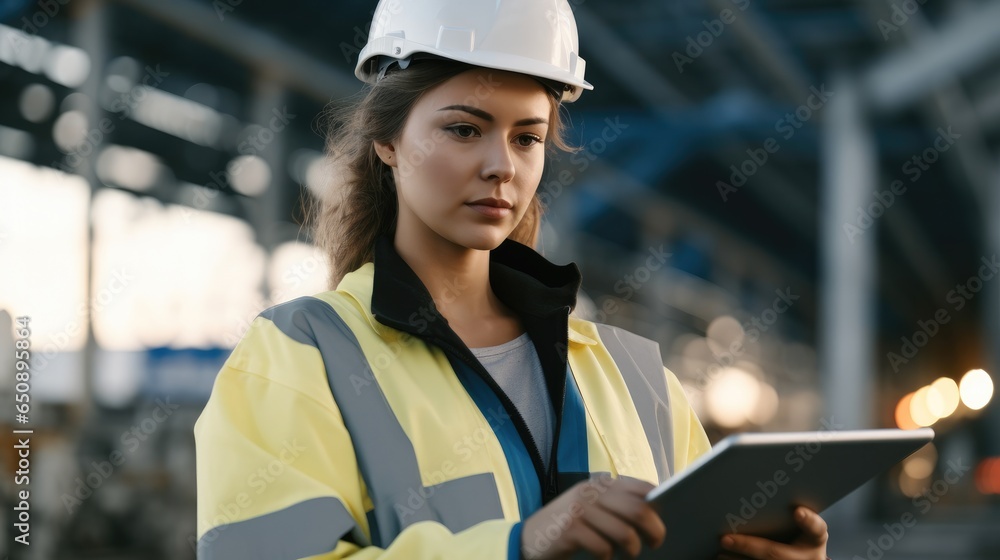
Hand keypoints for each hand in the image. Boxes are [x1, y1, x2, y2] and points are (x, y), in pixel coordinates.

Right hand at [520, 475, 665, 559]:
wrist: (528, 539)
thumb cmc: (567, 526)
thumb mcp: (590, 507)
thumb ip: (616, 505)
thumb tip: (655, 514)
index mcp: (601, 483)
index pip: (642, 487)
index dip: (658, 504)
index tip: (662, 519)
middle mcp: (592, 492)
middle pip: (639, 510)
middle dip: (654, 531)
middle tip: (656, 543)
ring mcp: (580, 509)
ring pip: (625, 533)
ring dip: (632, 549)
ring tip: (630, 554)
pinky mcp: (571, 530)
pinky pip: (604, 548)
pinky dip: (607, 558)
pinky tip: (602, 558)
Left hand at [718, 506, 828, 559]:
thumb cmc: (799, 539)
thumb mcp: (803, 528)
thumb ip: (786, 514)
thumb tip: (754, 486)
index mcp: (814, 540)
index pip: (816, 529)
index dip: (808, 521)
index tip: (797, 511)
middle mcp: (806, 557)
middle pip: (775, 553)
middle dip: (748, 546)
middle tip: (725, 539)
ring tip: (719, 552)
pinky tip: (721, 558)